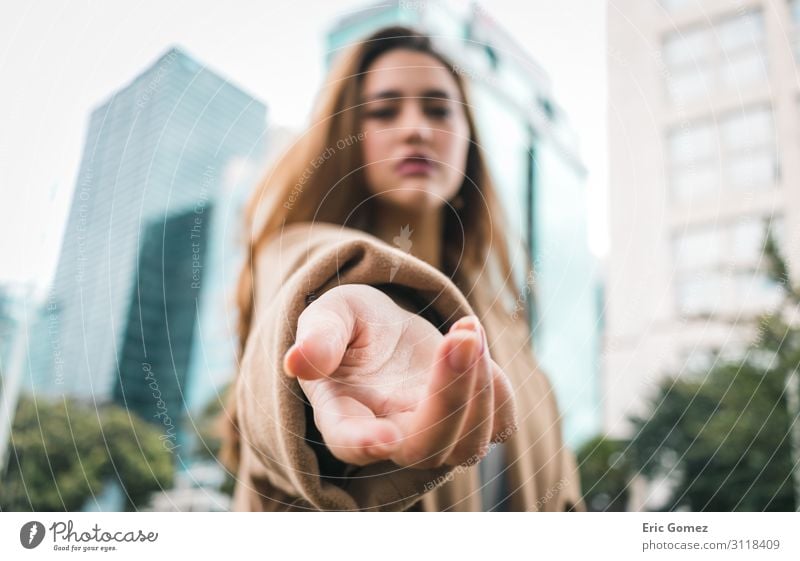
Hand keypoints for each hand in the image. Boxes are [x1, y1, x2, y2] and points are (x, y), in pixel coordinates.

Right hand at [283, 284, 516, 468]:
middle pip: (425, 447)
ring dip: (478, 385)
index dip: (366, 444)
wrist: (385, 331)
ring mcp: (434, 434)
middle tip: (460, 337)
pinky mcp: (468, 421)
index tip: (384, 436)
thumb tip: (297, 360)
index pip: (350, 443)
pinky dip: (498, 388)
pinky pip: (499, 424)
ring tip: (466, 328)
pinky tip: (474, 338)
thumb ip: (319, 336)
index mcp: (343, 415)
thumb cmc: (351, 326)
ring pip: (468, 443)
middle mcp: (391, 436)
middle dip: (450, 395)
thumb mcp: (330, 315)